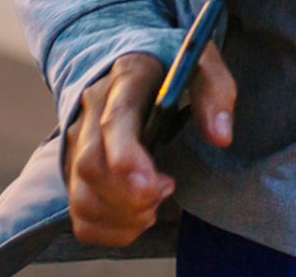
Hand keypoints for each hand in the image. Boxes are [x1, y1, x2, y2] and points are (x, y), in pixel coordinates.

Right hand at [62, 43, 236, 246]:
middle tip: (167, 189)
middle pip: (91, 166)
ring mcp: (76, 143)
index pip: (114, 122)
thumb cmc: (171, 68)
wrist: (130, 65)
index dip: (127, 158)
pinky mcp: (74, 171)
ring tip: (155, 203)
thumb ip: (215, 93)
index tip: (156, 185)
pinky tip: (138, 216)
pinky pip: (80, 216)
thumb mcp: (202, 64)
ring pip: (82, 196)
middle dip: (131, 196)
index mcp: (125, 80)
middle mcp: (90, 111)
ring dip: (123, 216)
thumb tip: (220, 136)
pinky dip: (111, 230)